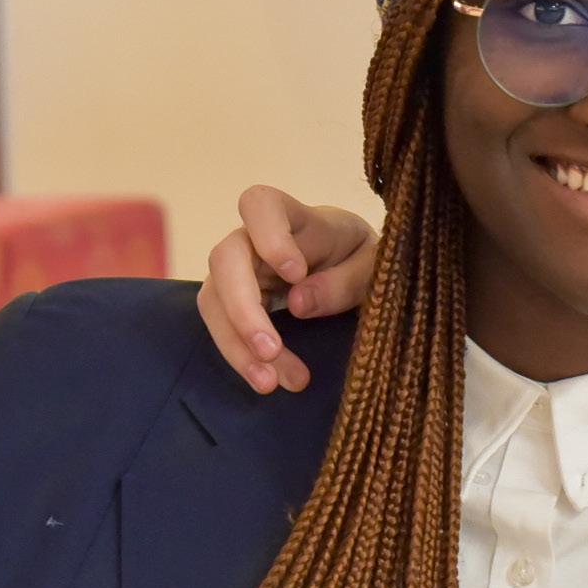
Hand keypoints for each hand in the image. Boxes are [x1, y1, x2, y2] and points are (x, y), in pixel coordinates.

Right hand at [197, 186, 378, 392]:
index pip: (261, 204)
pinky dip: (241, 357)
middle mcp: (255, 240)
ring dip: (237, 344)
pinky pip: (223, 326)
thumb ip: (345, 281)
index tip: (294, 273)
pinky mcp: (235, 302)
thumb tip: (297, 303)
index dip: (268, 236)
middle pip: (225, 259)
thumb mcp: (373, 266)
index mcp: (297, 217)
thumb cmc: (362, 258)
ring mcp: (240, 271)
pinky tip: (269, 381)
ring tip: (271, 383)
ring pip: (214, 300)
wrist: (353, 268)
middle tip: (271, 351)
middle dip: (243, 308)